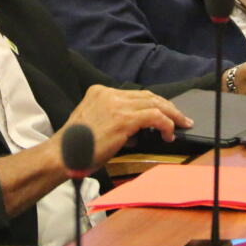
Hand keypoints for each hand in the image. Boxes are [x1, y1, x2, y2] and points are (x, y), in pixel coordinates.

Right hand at [57, 85, 191, 170]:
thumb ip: (114, 119)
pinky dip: (166, 124)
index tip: (165, 113)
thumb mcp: (94, 122)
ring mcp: (117, 104)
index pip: (134, 94)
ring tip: (181, 124)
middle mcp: (109, 93)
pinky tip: (168, 134)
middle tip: (180, 118)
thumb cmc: (77, 145)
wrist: (65, 154)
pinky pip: (154, 116)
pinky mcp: (124, 119)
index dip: (153, 103)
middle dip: (167, 106)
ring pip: (154, 103)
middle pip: (147, 95)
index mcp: (99, 91)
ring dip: (171, 115)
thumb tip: (137, 132)